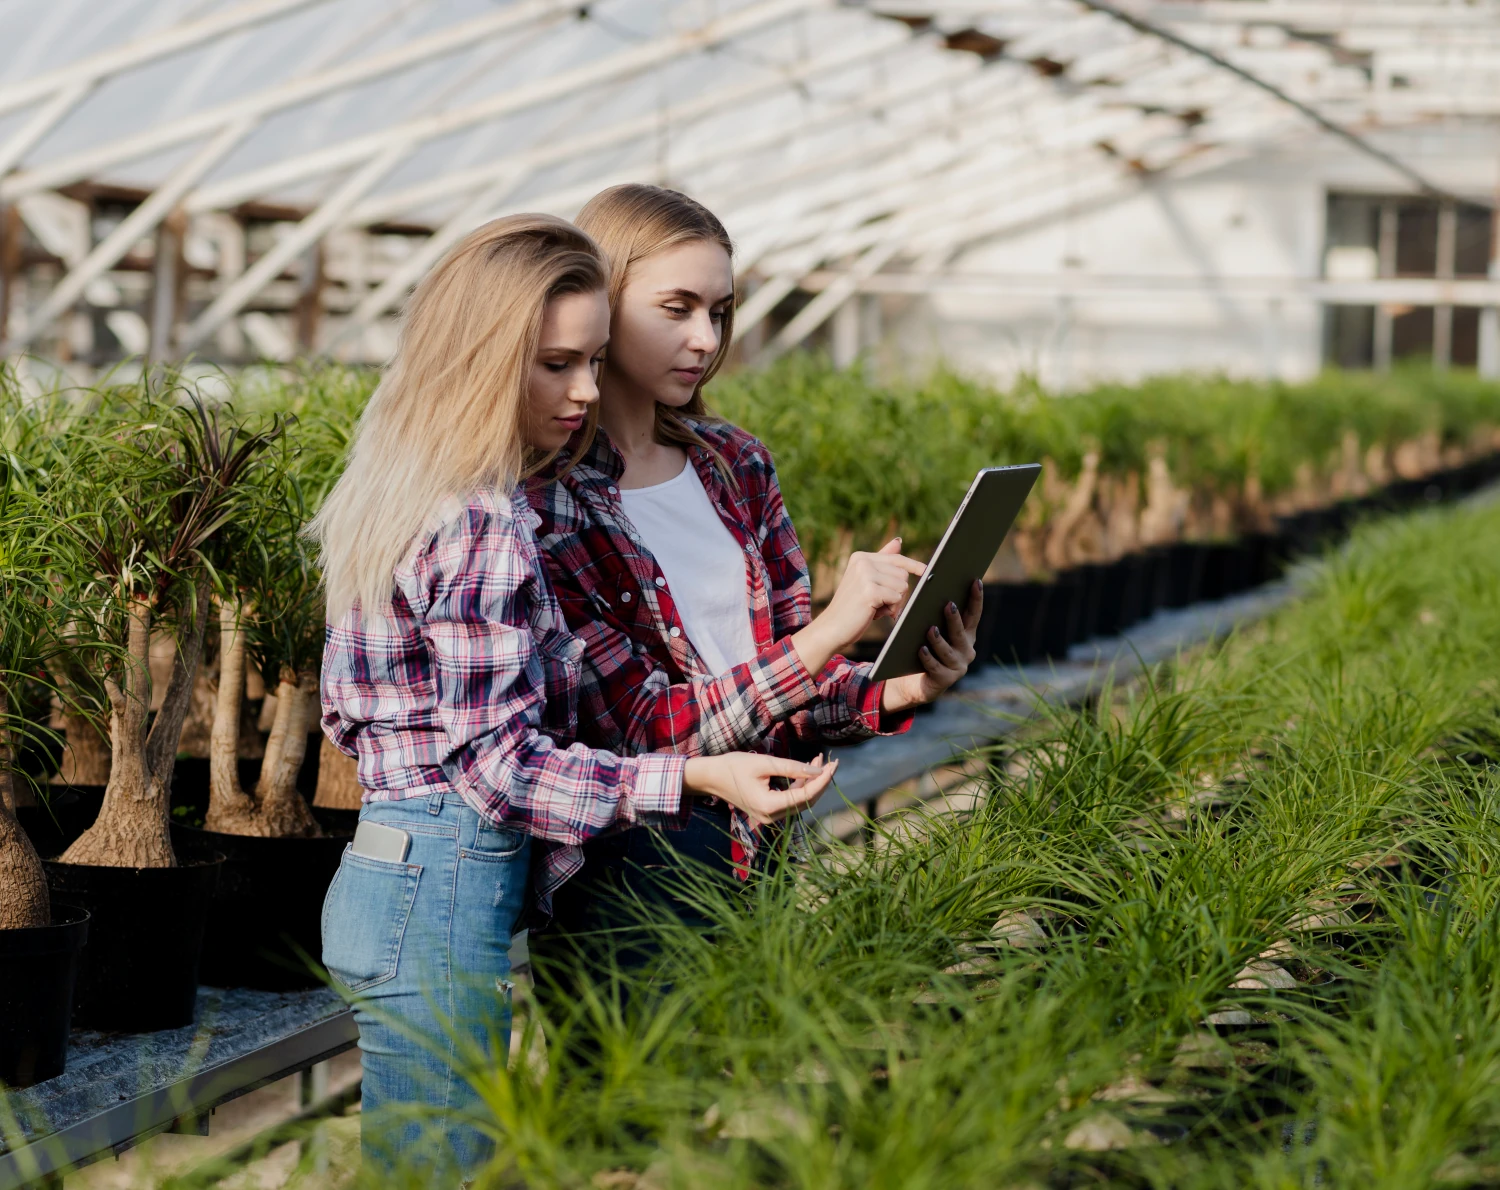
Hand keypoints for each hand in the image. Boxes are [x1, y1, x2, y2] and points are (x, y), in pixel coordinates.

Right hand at [682, 752, 839, 827]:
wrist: (711, 777)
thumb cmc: (734, 766)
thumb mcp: (765, 763)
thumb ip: (793, 767)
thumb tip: (819, 770)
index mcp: (770, 806)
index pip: (806, 795)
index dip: (822, 780)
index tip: (833, 764)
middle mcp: (771, 817)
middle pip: (806, 801)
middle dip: (820, 781)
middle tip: (832, 762)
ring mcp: (769, 816)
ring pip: (800, 801)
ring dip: (811, 782)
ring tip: (819, 760)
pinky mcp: (767, 811)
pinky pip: (790, 800)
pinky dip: (799, 786)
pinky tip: (806, 769)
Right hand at [792, 539, 924, 675]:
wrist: (832, 628)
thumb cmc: (852, 608)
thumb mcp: (866, 581)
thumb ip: (882, 562)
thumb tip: (898, 541)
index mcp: (861, 557)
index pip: (896, 558)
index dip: (913, 565)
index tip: (926, 570)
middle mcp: (862, 562)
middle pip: (902, 574)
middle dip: (898, 592)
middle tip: (881, 604)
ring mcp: (865, 575)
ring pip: (902, 586)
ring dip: (894, 602)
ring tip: (876, 608)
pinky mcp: (870, 590)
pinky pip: (896, 597)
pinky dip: (890, 609)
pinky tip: (875, 613)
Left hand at [881, 579, 982, 711]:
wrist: (912, 682)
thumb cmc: (920, 648)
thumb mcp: (928, 629)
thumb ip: (932, 613)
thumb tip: (928, 588)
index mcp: (966, 635)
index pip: (973, 614)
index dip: (976, 598)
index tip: (975, 581)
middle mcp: (966, 650)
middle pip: (961, 632)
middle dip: (954, 618)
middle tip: (948, 604)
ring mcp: (957, 666)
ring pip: (948, 651)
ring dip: (939, 639)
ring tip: (930, 629)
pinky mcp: (944, 680)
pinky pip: (935, 667)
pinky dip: (928, 658)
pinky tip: (921, 649)